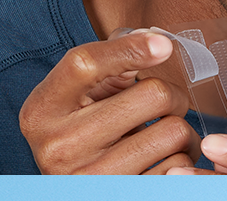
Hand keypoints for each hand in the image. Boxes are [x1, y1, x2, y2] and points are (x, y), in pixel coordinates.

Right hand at [19, 29, 201, 173]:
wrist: (73, 188)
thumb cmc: (81, 132)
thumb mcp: (79, 95)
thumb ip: (111, 60)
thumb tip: (158, 41)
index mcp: (43, 109)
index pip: (86, 63)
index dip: (132, 47)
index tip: (164, 44)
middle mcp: (60, 145)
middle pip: (154, 94)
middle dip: (172, 95)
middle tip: (167, 105)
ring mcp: (90, 177)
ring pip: (174, 132)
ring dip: (183, 131)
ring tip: (165, 136)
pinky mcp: (122, 196)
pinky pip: (180, 167)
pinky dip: (182, 160)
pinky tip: (164, 160)